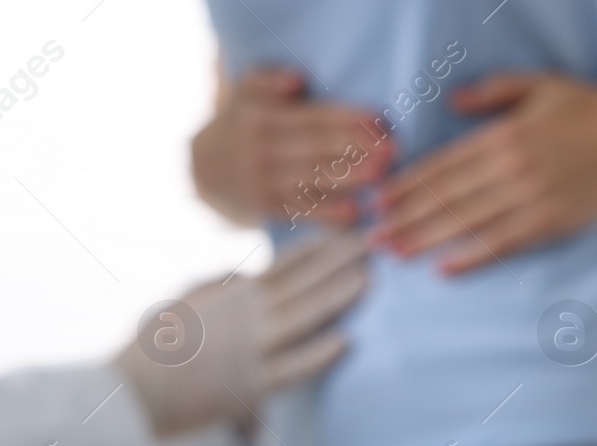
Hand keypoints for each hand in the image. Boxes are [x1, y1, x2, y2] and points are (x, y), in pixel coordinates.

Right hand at [115, 231, 367, 438]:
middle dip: (337, 262)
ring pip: (303, 318)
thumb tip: (246, 274)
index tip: (341, 235)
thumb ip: (216, 285)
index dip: (315, 249)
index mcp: (229, 296)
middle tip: (371, 242)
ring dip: (335, 297)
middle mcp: (245, 317)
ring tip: (367, 280)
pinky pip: (291, 369)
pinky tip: (345, 341)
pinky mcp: (249, 387)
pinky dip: (318, 355)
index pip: (282, 266)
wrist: (134, 392)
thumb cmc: (151, 349)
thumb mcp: (182, 302)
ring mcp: (250, 350)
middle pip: (301, 284)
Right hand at [192, 68, 393, 226]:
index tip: (379, 120)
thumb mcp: (245, 90)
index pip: (312, 116)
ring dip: (348, 179)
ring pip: (312, 179)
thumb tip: (297, 81)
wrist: (205, 168)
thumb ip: (269, 79)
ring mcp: (264, 183)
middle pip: (316, 147)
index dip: (347, 118)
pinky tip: (353, 215)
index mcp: (262, 118)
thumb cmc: (241, 120)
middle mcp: (262, 151)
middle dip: (355, 148)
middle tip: (391, 150)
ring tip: (380, 177)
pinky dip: (327, 214)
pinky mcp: (268, 208)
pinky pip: (301, 210)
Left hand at [372, 73, 596, 273]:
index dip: (405, 185)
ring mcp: (530, 198)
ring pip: (466, 223)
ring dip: (425, 240)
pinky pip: (502, 244)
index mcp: (503, 136)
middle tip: (369, 236)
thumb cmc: (592, 109)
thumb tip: (451, 100)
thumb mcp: (541, 86)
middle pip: (445, 197)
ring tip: (393, 253)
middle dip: (403, 217)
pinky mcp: (551, 222)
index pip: (442, 164)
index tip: (376, 200)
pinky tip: (443, 269)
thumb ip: (493, 92)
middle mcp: (510, 168)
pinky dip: (471, 257)